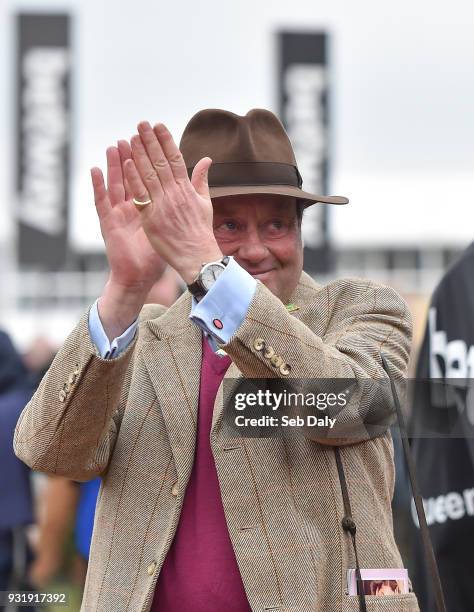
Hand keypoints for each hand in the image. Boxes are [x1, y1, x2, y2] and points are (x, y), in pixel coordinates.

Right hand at [91, 142, 166, 338]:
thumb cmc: (156, 251)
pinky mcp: (108, 223)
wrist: (140, 275)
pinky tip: (94, 170)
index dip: (153, 159)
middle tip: (134, 134)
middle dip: (134, 155)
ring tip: (114, 145)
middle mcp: (131, 206)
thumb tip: (196, 190)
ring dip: (114, 164)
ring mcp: (118, 213)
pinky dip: (97, 186)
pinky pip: (100, 202)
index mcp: (148, 205)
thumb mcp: (172, 224)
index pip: (150, 176)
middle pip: (133, 176)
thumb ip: (184, 202)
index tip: (156, 140)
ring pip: (116, 184)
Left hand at [123, 121, 221, 283]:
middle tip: (141, 124)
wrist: (196, 256)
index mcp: (187, 189)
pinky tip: (127, 163)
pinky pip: (141, 195)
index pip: (175, 158)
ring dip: (140, 154)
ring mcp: (162, 205)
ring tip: (132, 137)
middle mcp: (175, 194)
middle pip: (160, 162)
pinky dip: (134, 178)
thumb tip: (206, 159)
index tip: (158, 126)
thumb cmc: (200, 231)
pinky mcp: (151, 217)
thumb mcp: (204, 202)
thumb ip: (202, 179)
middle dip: (150, 141)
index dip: (166, 141)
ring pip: (149, 174)